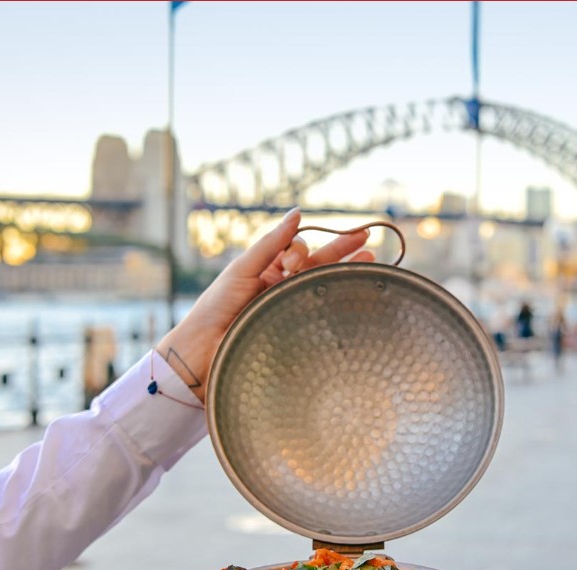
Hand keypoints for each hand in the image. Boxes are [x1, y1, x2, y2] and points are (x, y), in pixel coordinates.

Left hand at [156, 208, 374, 403]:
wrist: (205, 350)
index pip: (298, 250)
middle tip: (367, 239)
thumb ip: (272, 242)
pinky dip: (340, 303)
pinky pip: (323, 315)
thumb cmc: (217, 306)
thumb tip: (298, 212)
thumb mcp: (244, 268)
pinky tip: (359, 296)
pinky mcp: (299, 333)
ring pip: (323, 288)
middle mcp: (283, 289)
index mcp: (268, 271)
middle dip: (342, 251)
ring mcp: (292, 311)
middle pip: (318, 265)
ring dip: (346, 273)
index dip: (303, 249)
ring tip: (371, 262)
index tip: (293, 264)